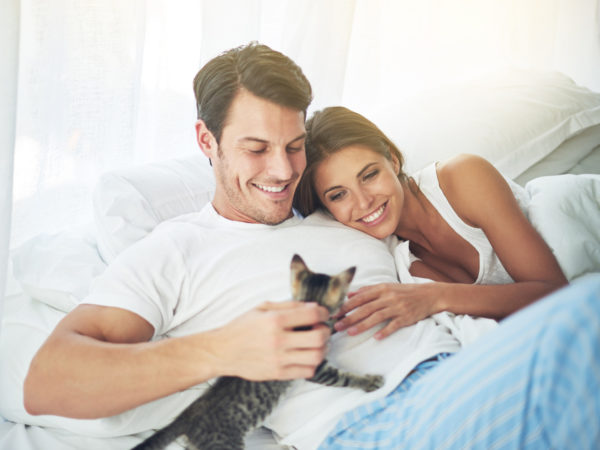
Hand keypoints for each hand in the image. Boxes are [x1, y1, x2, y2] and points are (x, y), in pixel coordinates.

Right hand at [214, 301, 330, 380]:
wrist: (222, 351)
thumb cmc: (242, 327)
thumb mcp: (262, 308)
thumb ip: (289, 306)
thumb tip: (314, 307)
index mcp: (275, 320)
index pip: (312, 314)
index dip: (324, 313)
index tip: (323, 314)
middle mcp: (278, 340)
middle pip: (319, 337)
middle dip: (326, 331)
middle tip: (322, 329)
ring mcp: (278, 359)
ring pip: (316, 356)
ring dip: (322, 349)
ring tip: (316, 344)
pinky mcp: (277, 373)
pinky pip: (306, 371)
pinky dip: (312, 363)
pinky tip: (306, 356)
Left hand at [334, 283, 440, 339]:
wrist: (429, 295)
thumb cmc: (404, 291)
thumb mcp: (386, 287)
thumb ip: (368, 290)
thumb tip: (350, 294)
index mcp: (381, 289)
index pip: (360, 298)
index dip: (346, 306)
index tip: (334, 313)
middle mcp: (388, 297)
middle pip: (365, 308)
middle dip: (349, 317)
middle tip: (337, 326)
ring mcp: (397, 307)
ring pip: (377, 316)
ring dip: (362, 325)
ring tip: (350, 333)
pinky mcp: (406, 317)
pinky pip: (394, 324)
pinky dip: (385, 331)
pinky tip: (376, 338)